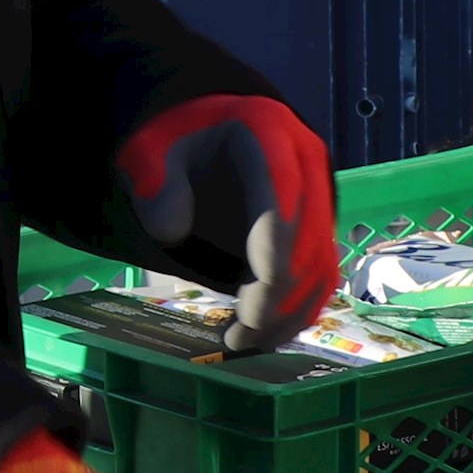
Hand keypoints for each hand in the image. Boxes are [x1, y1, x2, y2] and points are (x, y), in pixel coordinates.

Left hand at [117, 93, 333, 354]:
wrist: (207, 133)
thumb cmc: (179, 141)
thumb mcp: (150, 149)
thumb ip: (153, 182)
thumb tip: (169, 229)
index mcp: (267, 129)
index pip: (280, 191)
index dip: (273, 246)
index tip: (255, 297)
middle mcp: (304, 161)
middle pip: (306, 238)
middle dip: (276, 295)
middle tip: (239, 336)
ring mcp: (317, 195)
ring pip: (320, 263)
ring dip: (289, 311)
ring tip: (244, 343)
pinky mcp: (317, 226)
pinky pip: (322, 273)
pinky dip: (299, 309)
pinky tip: (267, 335)